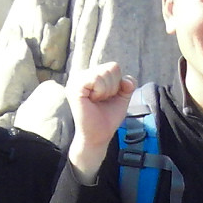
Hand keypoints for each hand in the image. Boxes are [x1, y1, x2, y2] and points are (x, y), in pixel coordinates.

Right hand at [68, 59, 133, 174]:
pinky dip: (100, 92)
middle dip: (113, 87)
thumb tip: (127, 81)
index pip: (113, 66)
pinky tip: (92, 101)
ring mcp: (76, 80)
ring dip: (106, 91)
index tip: (108, 98)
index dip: (117, 84)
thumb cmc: (107, 117)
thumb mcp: (122, 98)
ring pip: (104, 73)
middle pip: (111, 68)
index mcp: (90, 75)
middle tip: (101, 101)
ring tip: (96, 101)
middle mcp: (81, 75)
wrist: (98, 135)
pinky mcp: (74, 88)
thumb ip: (127, 85)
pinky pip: (96, 80)